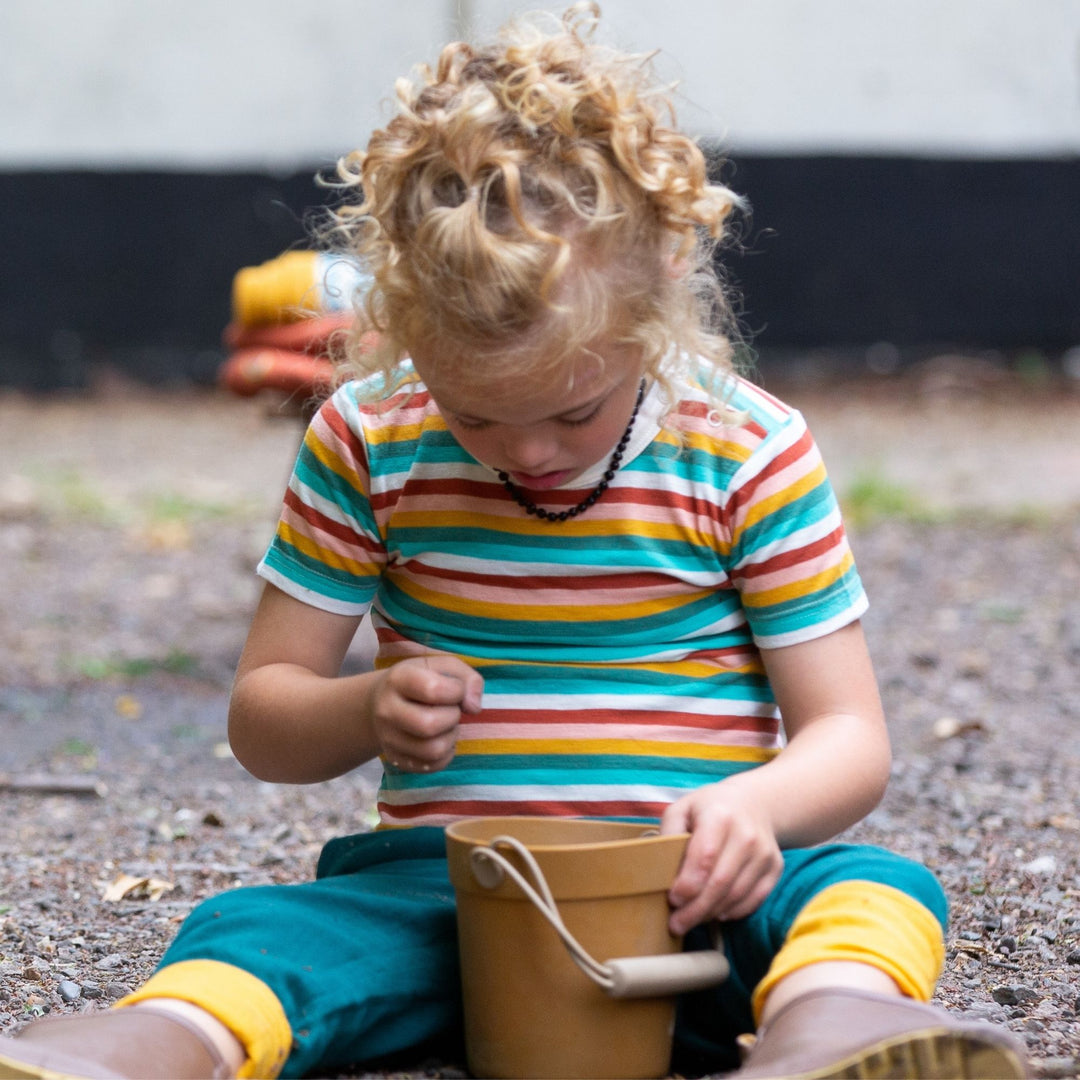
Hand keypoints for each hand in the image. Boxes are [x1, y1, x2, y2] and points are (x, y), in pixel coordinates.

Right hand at [370, 655, 482, 772]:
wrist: (382, 701)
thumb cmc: (421, 680)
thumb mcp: (444, 667)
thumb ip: (468, 679)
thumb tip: (474, 708)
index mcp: (398, 679)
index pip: (433, 689)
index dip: (456, 691)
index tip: (455, 689)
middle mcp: (386, 710)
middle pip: (430, 725)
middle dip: (452, 717)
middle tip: (451, 709)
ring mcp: (388, 738)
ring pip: (433, 750)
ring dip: (451, 737)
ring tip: (446, 725)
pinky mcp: (396, 759)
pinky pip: (432, 766)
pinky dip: (446, 754)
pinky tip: (440, 738)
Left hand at [660, 777, 783, 934]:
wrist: (753, 803)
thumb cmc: (709, 809)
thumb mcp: (683, 809)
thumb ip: (669, 833)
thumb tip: (660, 867)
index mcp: (720, 816)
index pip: (704, 857)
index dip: (687, 883)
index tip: (672, 899)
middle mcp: (746, 835)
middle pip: (721, 882)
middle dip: (696, 909)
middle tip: (677, 924)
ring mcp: (764, 853)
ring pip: (737, 895)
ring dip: (711, 913)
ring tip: (691, 919)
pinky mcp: (775, 868)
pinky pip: (754, 900)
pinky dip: (732, 912)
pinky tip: (715, 913)